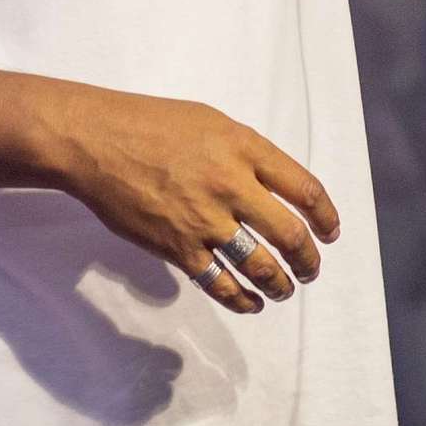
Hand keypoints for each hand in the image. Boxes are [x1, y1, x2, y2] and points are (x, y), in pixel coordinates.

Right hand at [49, 84, 341, 315]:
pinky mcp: (177, 248)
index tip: (330, 232)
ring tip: (284, 290)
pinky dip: (241, 299)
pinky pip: (219, 283)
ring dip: (280, 284)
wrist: (95, 141)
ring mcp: (204, 220)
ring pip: (260, 265)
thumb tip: (276, 189)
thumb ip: (248, 154)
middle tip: (311, 269)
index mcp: (245, 149)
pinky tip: (250, 303)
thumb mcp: (211, 122)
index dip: (326, 217)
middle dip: (308, 259)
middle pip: (290, 234)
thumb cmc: (150, 124)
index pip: (305, 190)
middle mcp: (231, 185)